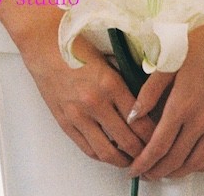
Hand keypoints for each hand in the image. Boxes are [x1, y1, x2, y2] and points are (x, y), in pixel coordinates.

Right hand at [17, 12, 157, 167]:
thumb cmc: (75, 44)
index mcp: (110, 83)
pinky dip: (101, 155)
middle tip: (150, 152)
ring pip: (107, 152)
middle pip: (128, 141)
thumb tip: (145, 100)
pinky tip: (109, 152)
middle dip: (143, 151)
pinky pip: (87, 148)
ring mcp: (78, 114)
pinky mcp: (65, 121)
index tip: (160, 136)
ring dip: (123, 160)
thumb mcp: (108, 57)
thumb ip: (125, 79)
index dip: (154, 134)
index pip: (140, 121)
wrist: (43, 41)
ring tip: (131, 159)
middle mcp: (95, 102)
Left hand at [126, 19, 203, 180]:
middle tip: (147, 172)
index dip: (144, 161)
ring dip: (180, 171)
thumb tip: (133, 113)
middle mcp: (202, 119)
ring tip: (167, 171)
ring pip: (198, 161)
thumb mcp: (170, 59)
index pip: (158, 145)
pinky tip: (197, 163)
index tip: (134, 169)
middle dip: (158, 170)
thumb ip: (150, 90)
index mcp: (182, 103)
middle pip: (176, 158)